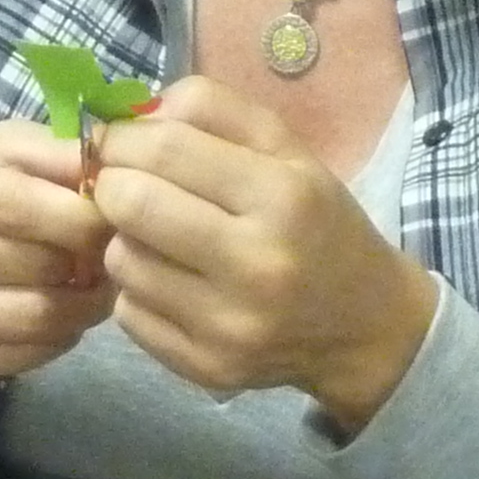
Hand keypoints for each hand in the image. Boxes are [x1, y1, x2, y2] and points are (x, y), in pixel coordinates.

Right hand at [0, 121, 115, 381]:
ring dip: (84, 306)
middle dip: (91, 262)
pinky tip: (58, 315)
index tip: (115, 220)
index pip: (29, 207)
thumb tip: (118, 170)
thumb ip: (56, 153)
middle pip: (38, 265)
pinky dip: (58, 338)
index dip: (90, 218)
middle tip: (110, 256)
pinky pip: (25, 356)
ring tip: (92, 287)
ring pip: (38, 317)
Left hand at [86, 75, 437, 432]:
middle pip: (130, 204)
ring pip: (121, 260)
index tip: (115, 142)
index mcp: (284, 197)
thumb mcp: (287, 150)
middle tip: (126, 185)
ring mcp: (231, 325)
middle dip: (113, 185)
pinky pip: (128, 313)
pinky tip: (171, 282)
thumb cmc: (317, 223)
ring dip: (125, 240)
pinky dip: (137, 291)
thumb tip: (136, 111)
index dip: (122, 139)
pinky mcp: (208, 368)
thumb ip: (213, 110)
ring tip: (158, 238)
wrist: (365, 327)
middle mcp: (258, 264)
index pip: (164, 150)